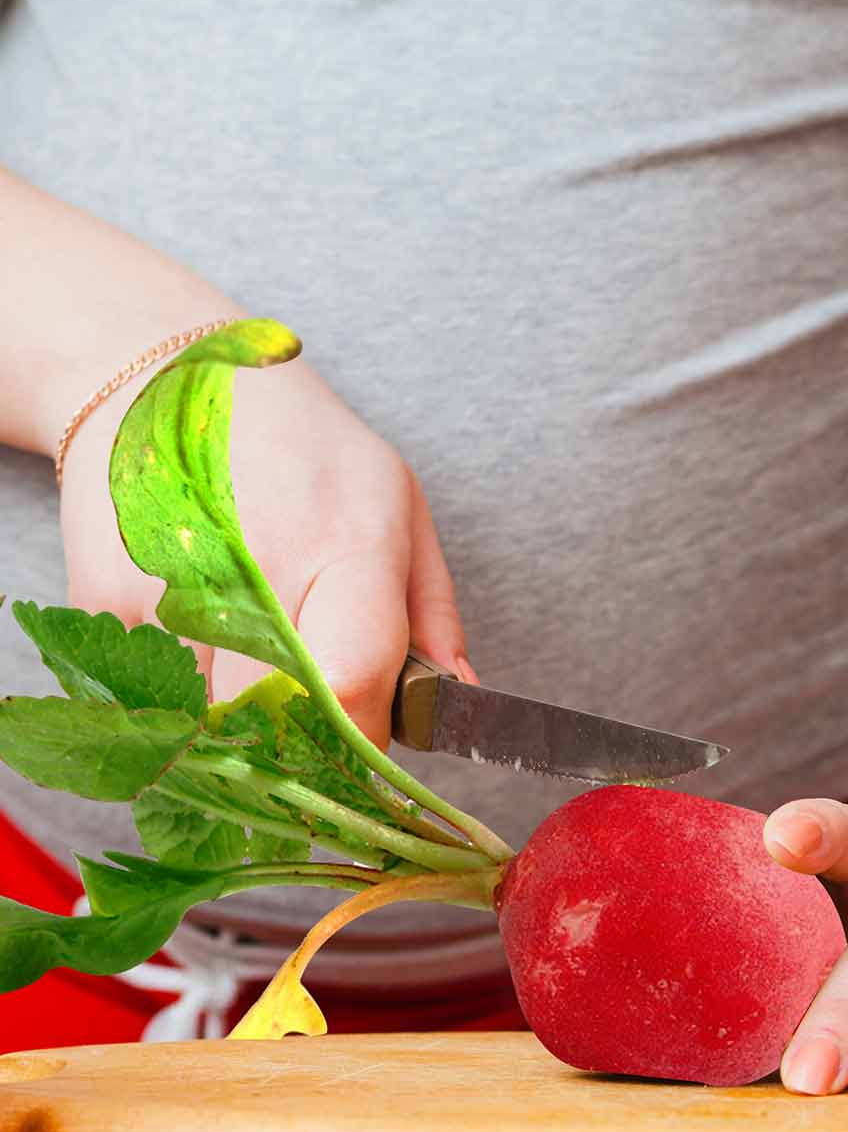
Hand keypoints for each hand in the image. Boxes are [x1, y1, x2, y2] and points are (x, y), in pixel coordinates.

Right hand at [60, 358, 472, 746]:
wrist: (160, 381)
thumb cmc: (302, 449)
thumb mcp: (397, 501)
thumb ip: (432, 612)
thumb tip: (459, 698)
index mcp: (343, 544)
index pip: (351, 687)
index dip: (361, 741)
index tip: (365, 750)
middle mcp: (253, 569)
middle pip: (277, 725)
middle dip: (302, 746)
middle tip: (310, 719)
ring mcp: (170, 590)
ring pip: (214, 723)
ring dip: (240, 717)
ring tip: (250, 643)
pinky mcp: (104, 607)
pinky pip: (159, 695)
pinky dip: (186, 686)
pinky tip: (198, 623)